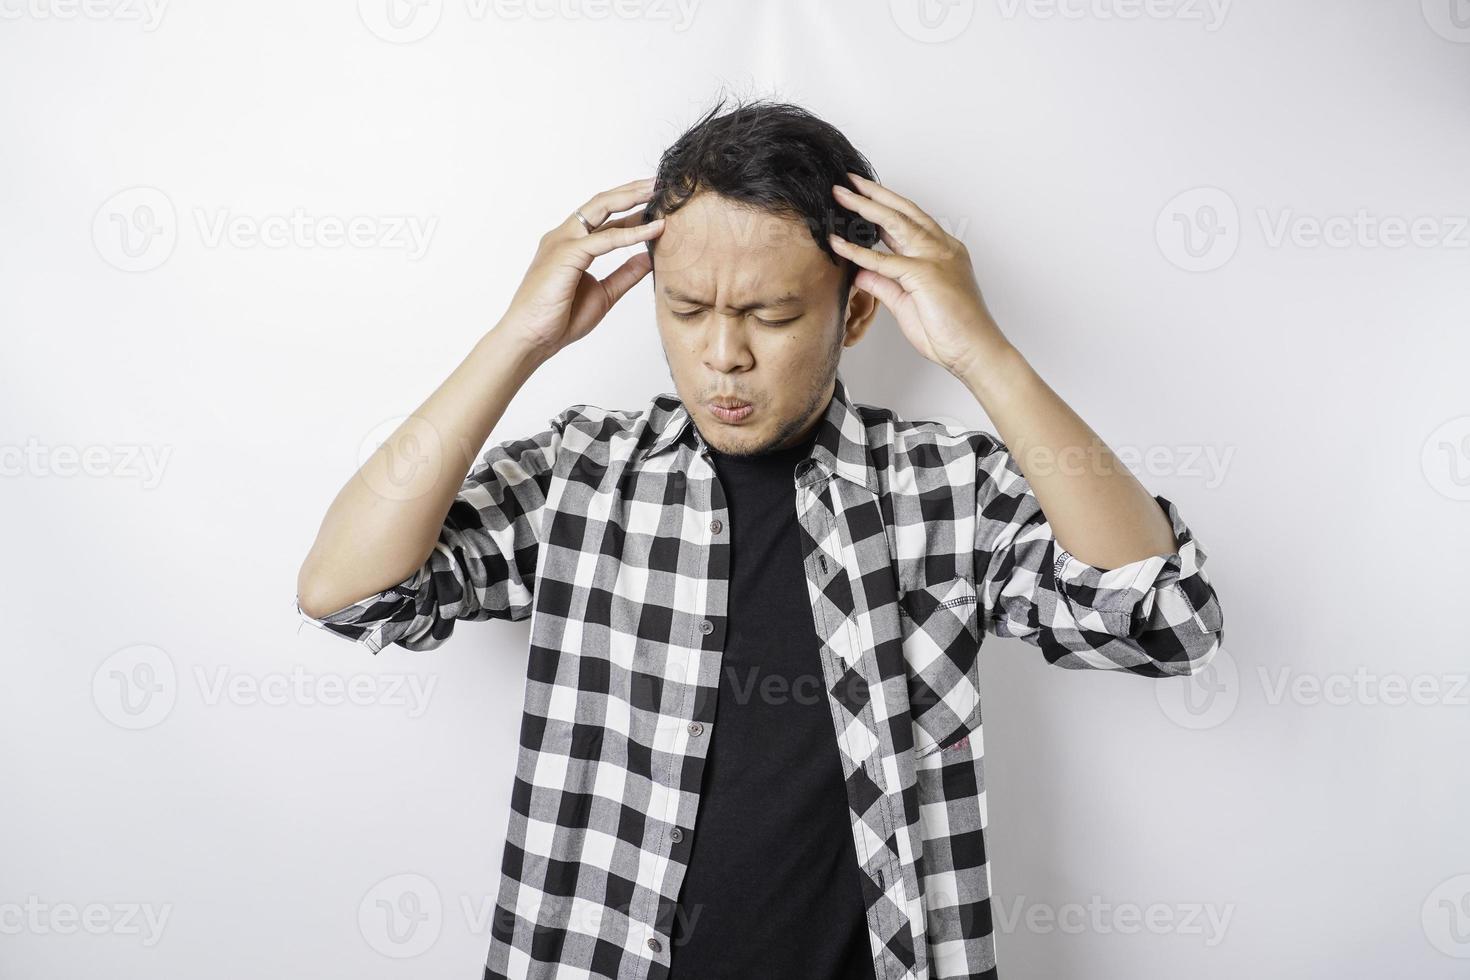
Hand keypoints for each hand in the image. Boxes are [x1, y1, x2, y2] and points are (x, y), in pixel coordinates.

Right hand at [499, 177, 664, 359]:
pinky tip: (653, 229)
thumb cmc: (558, 320)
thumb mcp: (604, 294)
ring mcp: (563, 242)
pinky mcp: (566, 254)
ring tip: (658, 193)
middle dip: (631, 191)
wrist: (531, 339)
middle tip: (659, 183)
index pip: (603, 217)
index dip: (630, 209)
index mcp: (570, 245)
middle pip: (601, 203)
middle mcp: (564, 237)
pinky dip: (632, 233)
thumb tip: (648, 260)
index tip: (656, 203)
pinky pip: (605, 239)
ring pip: (601, 209)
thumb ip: (624, 274)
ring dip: (631, 198)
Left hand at [829, 173, 1009, 378]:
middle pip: (903, 211)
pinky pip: (883, 260)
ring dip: (866, 206)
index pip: (910, 221)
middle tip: (849, 181)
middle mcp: (942, 248)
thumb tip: (861, 272)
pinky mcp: (925, 274)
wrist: (976, 352)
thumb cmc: (951, 332)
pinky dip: (858, 251)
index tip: (864, 197)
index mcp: (943, 252)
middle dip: (874, 194)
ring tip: (842, 194)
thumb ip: (885, 285)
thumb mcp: (907, 305)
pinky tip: (838, 243)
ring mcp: (935, 258)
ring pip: (895, 222)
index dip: (885, 207)